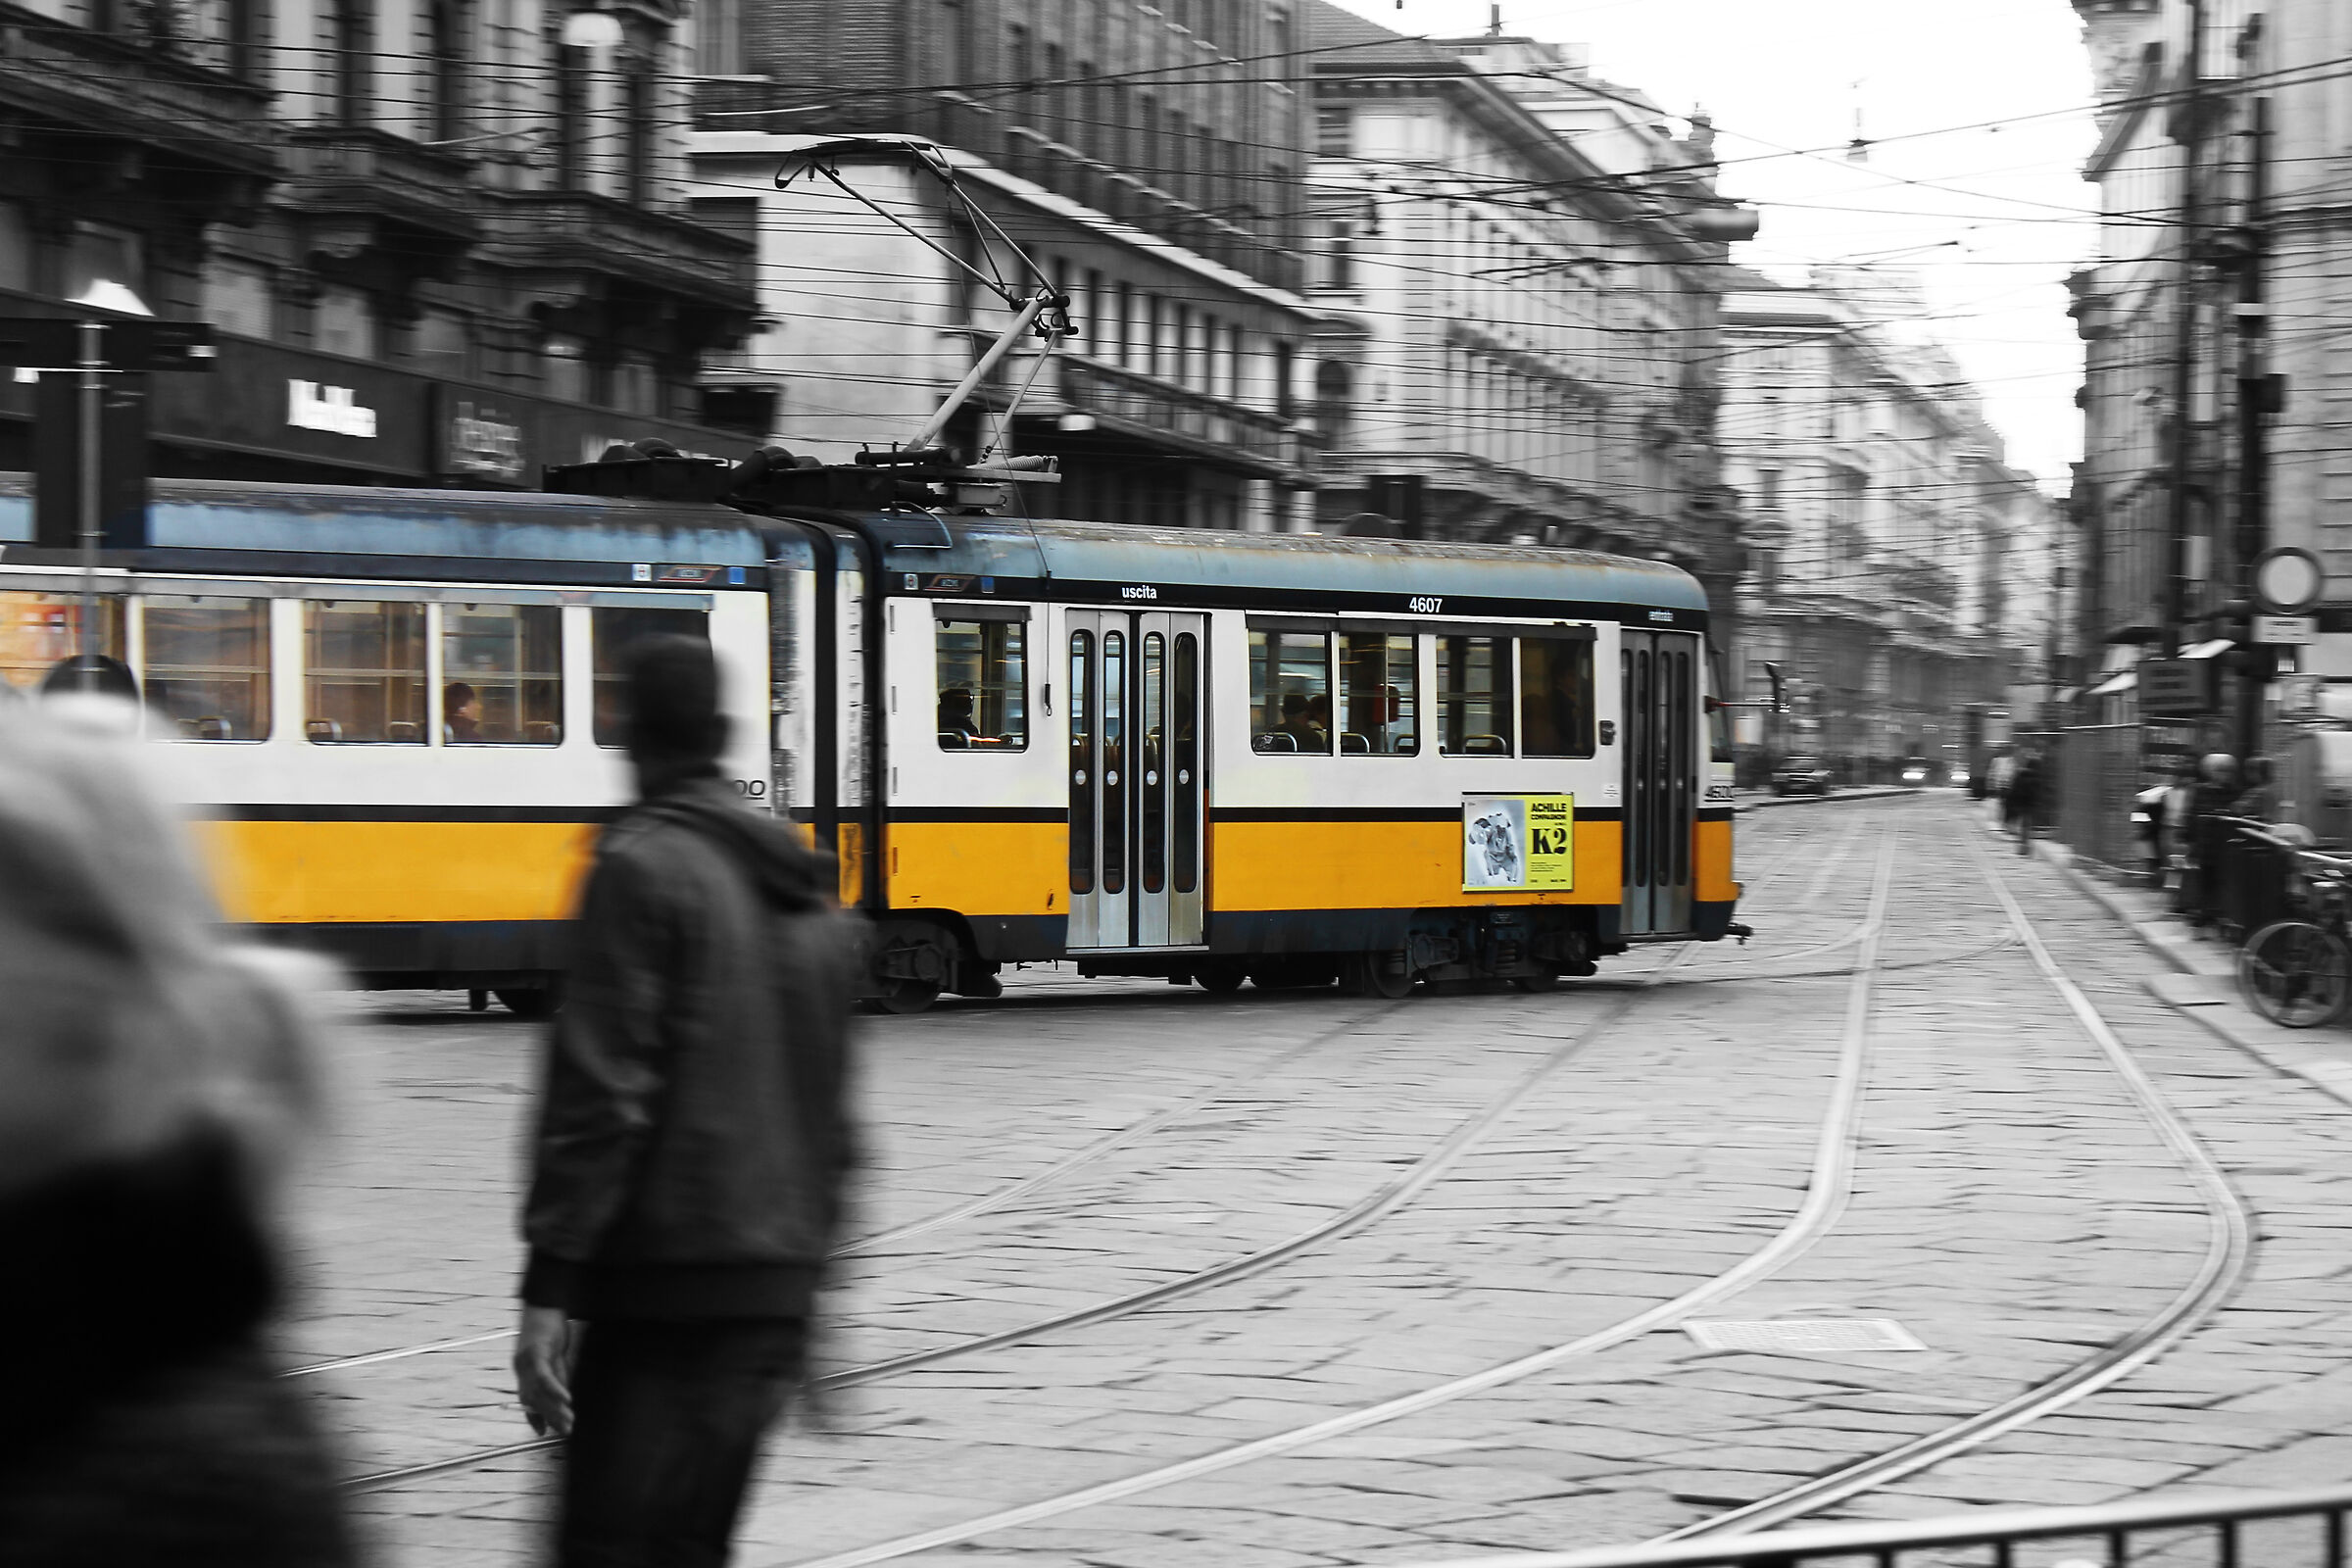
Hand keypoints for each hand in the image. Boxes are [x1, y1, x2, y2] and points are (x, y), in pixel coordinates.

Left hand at [514, 1305, 574, 1437]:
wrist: (544, 1299)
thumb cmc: (550, 1323)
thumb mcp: (556, 1353)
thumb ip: (557, 1373)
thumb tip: (562, 1397)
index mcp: (523, 1368)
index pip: (527, 1397)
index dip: (533, 1416)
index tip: (542, 1432)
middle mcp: (520, 1366)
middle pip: (534, 1398)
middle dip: (550, 1417)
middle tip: (566, 1431)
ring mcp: (525, 1359)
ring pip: (539, 1391)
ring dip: (555, 1408)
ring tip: (569, 1422)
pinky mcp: (535, 1350)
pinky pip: (545, 1375)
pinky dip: (555, 1389)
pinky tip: (567, 1400)